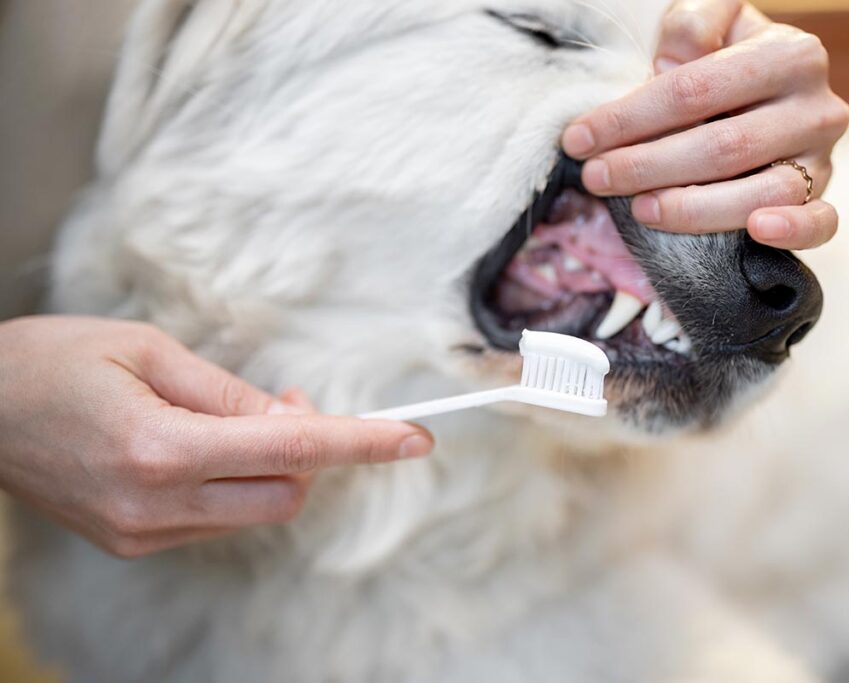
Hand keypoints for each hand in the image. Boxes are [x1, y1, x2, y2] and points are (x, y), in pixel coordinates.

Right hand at [0, 316, 432, 557]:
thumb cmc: (51, 362)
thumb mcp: (145, 350)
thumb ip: (228, 392)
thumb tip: (294, 417)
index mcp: (160, 448)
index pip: (292, 450)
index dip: (361, 443)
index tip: (413, 438)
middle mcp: (155, 504)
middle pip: (286, 494)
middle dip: (312, 452)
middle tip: (289, 400)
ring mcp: (142, 533)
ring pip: (255, 510)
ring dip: (272, 467)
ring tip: (233, 418)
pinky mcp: (133, 542)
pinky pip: (218, 519)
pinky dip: (235, 484)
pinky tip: (206, 448)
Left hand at [562, 0, 848, 248]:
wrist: (769, 88)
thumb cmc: (725, 57)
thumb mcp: (709, 22)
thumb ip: (691, 26)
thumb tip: (669, 64)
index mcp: (789, 53)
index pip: (696, 90)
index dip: (631, 117)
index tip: (579, 139)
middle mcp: (816, 106)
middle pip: (724, 146)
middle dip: (647, 165)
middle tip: (596, 178)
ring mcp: (823, 156)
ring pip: (760, 192)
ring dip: (694, 208)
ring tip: (640, 209)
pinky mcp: (823, 197)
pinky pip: (820, 222)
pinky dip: (793, 230)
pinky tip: (756, 231)